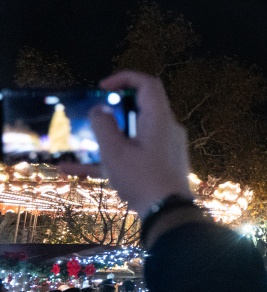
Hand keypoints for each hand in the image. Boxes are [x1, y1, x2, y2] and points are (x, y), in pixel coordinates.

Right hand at [59, 72, 192, 217]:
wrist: (169, 213)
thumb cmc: (142, 179)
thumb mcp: (115, 152)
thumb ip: (104, 126)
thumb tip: (99, 110)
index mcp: (159, 120)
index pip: (148, 85)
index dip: (125, 78)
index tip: (102, 88)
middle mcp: (167, 129)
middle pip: (140, 109)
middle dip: (113, 110)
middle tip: (93, 117)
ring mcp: (166, 148)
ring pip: (133, 135)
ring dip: (106, 138)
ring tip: (77, 146)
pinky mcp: (162, 164)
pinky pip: (134, 154)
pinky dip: (111, 158)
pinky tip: (73, 171)